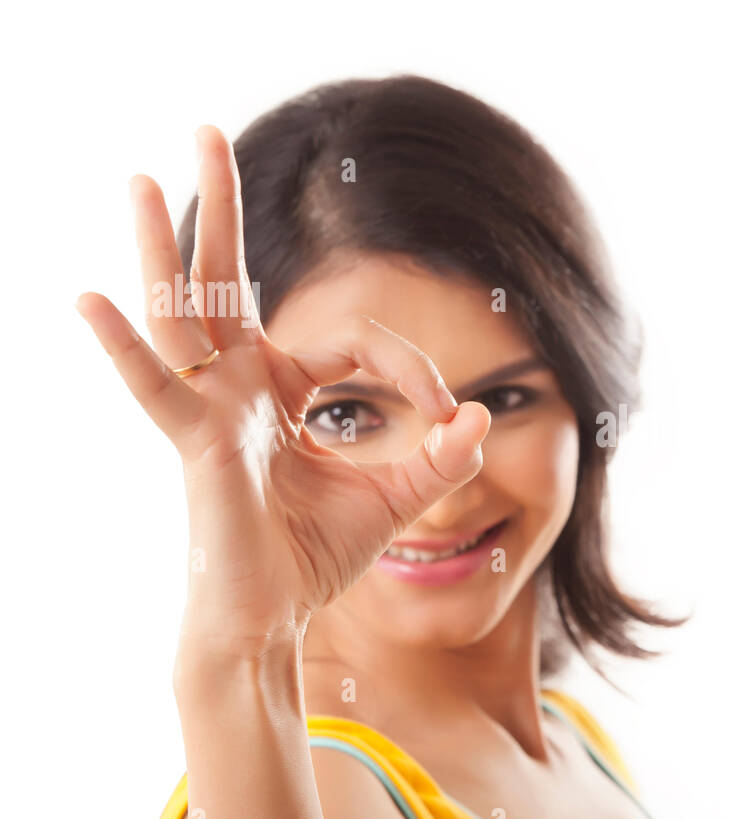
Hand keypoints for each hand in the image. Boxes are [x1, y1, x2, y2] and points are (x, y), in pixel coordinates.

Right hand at [75, 126, 490, 654]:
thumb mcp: (397, 498)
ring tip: (138, 176)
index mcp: (284, 390)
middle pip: (226, 282)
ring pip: (182, 314)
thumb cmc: (317, 557)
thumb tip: (484, 414)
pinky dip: (123, 348)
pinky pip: (154, 389)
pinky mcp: (197, 444)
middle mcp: (240, 387)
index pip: (354, 342)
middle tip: (203, 131)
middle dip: (220, 209)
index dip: (410, 367)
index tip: (448, 416)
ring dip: (164, 245)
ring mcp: (212, 409)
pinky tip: (91, 298)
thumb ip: (444, 458)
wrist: (274, 621)